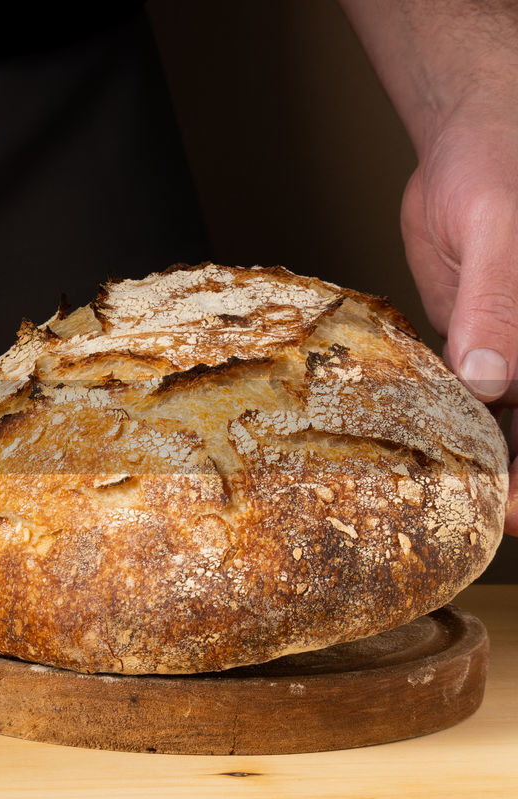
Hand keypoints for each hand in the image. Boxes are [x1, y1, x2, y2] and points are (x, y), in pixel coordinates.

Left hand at [401, 88, 517, 533]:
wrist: (465, 140)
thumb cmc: (503, 169)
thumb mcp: (502, 233)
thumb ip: (498, 306)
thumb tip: (492, 381)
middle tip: (491, 520)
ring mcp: (515, 348)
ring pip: (510, 417)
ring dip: (487, 461)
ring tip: (456, 504)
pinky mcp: (477, 342)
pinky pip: (470, 391)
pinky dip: (453, 422)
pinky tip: (427, 453)